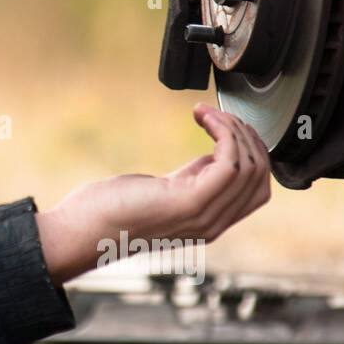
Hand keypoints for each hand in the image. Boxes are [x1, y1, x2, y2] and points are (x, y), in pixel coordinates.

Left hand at [37, 103, 271, 282]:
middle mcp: (213, 223)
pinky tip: (202, 117)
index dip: (253, 152)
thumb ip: (194, 178)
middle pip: (261, 176)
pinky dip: (223, 132)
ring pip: (250, 166)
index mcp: (210, 220)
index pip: (259, 189)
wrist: (83, 231)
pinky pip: (230, 163)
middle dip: (247, 137)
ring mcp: (204, 216)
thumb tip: (214, 155)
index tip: (228, 126)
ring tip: (209, 112)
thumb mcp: (166, 190)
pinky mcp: (189, 203)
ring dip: (234, 129)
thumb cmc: (113, 209)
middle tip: (219, 114)